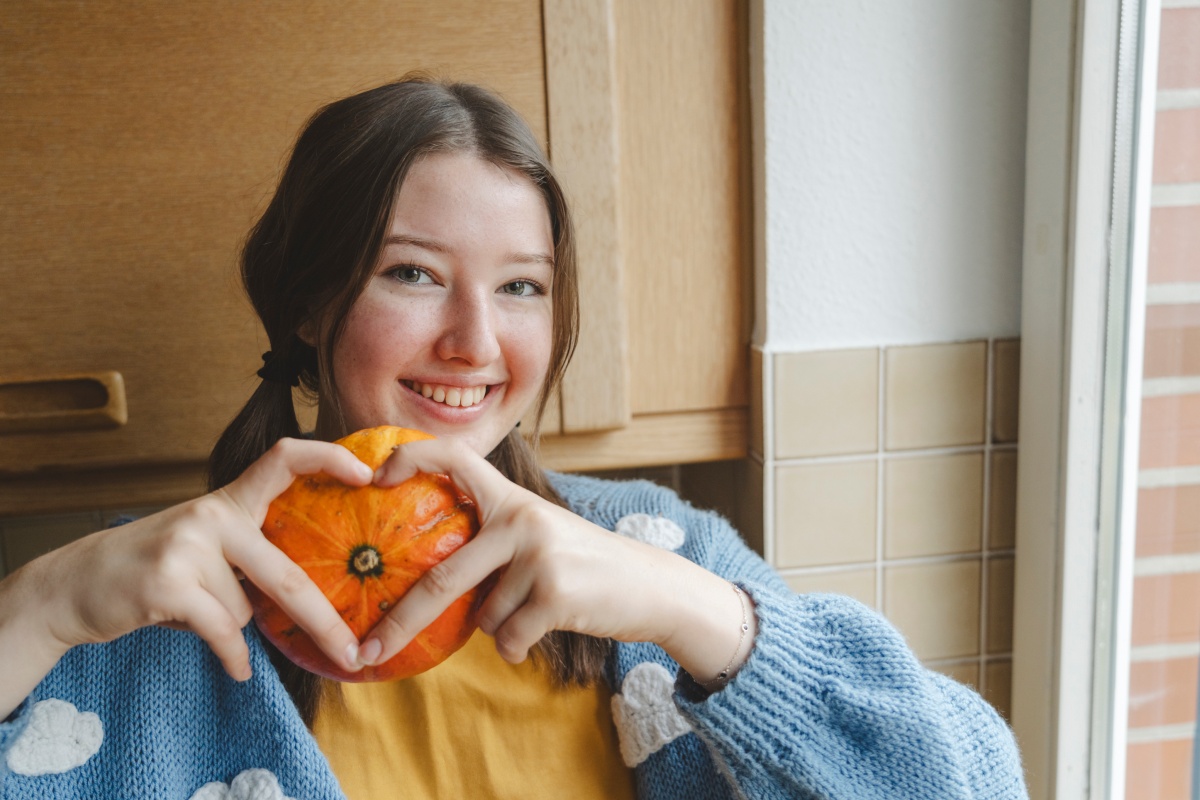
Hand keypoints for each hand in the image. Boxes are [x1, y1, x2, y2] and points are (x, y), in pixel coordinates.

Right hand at [1, 439, 371, 694]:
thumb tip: (316, 594)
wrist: (72, 584)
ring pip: (245, 610)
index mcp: (228, 501)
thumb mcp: (203, 545)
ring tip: (194, 612)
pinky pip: (223, 630)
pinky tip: (236, 668)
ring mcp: (188, 545)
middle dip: (323, 622)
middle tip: (353, 652)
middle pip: (287, 573)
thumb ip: (251, 555)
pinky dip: (231, 655)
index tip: (368, 472)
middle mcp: (212, 515)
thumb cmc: (153, 569)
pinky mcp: (168, 581)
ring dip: (229, 625)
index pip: (283, 459)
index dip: (328, 458)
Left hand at [363, 438, 751, 682]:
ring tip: (538, 608)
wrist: (650, 586)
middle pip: (442, 577)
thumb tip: (422, 586)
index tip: (373, 478)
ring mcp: (538, 555)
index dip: (410, 459)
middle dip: (400, 622)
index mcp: (511, 499)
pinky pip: (508, 639)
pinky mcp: (554, 593)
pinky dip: (518, 647)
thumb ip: (490, 545)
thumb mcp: (537, 537)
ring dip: (501, 628)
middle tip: (366, 651)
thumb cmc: (583, 567)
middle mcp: (521, 519)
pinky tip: (547, 628)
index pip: (454, 457)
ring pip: (483, 618)